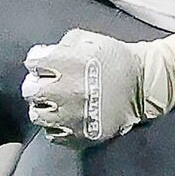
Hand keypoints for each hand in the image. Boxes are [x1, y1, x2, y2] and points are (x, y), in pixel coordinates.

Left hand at [22, 28, 157, 145]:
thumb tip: (44, 55)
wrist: (144, 86)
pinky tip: (66, 116)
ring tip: (55, 103)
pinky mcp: (81, 135)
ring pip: (38, 115)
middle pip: (30, 90)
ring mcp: (74, 116)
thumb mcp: (90, 40)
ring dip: (43, 107)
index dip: (38, 62)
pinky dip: (56, 125)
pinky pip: (53, 134)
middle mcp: (69, 91)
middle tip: (46, 84)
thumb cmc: (116, 59)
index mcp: (70, 63)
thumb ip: (64, 45)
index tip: (45, 65)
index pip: (33, 62)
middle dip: (36, 84)